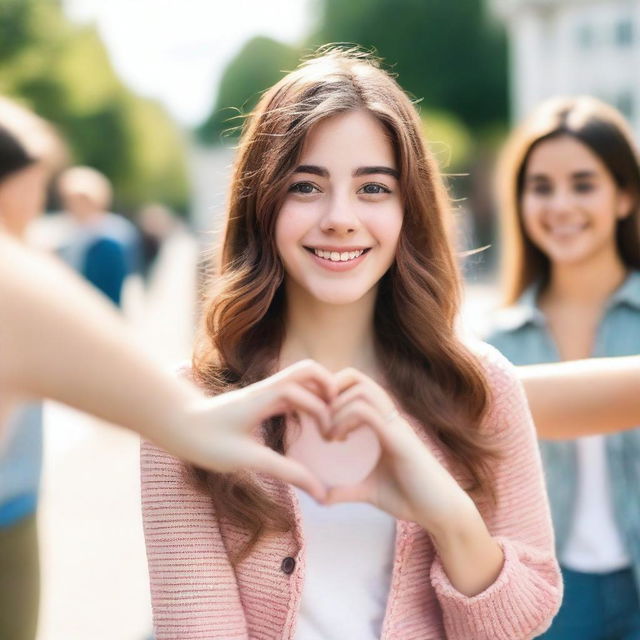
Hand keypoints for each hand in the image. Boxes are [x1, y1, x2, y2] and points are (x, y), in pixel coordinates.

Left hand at [163, 360, 336, 501]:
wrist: (175, 423)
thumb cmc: (206, 441)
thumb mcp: (247, 460)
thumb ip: (286, 471)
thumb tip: (318, 491)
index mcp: (263, 397)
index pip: (304, 391)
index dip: (323, 412)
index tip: (329, 439)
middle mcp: (266, 387)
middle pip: (309, 370)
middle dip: (330, 389)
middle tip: (339, 418)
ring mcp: (264, 389)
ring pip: (302, 377)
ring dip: (320, 394)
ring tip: (330, 422)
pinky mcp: (260, 396)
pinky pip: (292, 389)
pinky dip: (308, 400)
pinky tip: (311, 424)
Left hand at [325, 368, 474, 533]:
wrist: (440, 512)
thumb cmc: (410, 497)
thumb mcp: (369, 491)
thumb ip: (345, 489)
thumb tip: (320, 497)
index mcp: (383, 420)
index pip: (356, 384)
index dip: (331, 392)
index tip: (318, 418)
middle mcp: (389, 415)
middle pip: (356, 376)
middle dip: (329, 391)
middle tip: (319, 421)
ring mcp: (395, 424)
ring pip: (361, 389)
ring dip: (336, 407)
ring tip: (328, 433)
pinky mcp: (398, 438)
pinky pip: (367, 412)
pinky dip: (344, 419)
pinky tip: (338, 440)